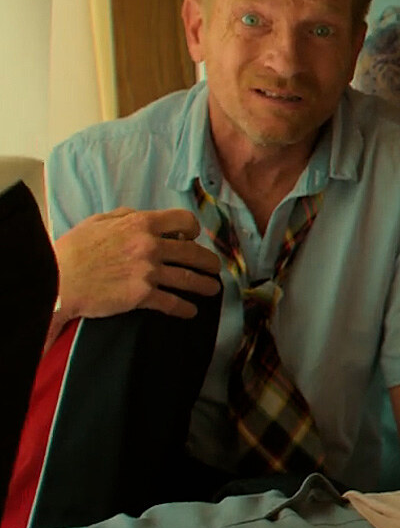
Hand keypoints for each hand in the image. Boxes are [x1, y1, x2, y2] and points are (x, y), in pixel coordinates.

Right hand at [52, 207, 223, 320]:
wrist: (56, 280)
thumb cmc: (73, 250)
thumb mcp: (98, 222)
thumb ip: (125, 216)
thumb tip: (143, 216)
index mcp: (141, 224)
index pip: (184, 220)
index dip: (193, 229)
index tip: (194, 238)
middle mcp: (150, 246)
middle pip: (195, 253)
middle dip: (209, 262)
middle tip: (214, 268)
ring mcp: (148, 272)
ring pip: (190, 279)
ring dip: (206, 286)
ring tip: (212, 290)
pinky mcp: (141, 296)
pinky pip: (173, 303)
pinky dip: (186, 309)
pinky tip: (191, 311)